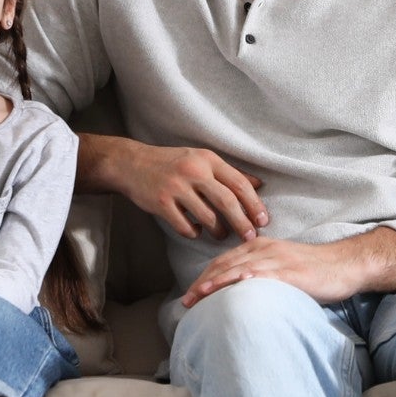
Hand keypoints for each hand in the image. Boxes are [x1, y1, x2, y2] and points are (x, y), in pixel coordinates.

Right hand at [110, 142, 267, 240]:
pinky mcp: (161, 203)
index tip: (264, 220)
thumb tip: (259, 185)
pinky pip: (185, 226)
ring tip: (221, 235)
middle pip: (227, 202)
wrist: (131, 163)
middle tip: (250, 237)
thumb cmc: (173, 163)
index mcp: (207, 160)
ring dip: (218, 231)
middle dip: (243, 223)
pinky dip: (194, 233)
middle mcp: (193, 171)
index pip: (239, 183)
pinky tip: (195, 231)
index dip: (255, 204)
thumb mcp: (201, 160)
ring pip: (207, 217)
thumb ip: (229, 173)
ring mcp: (176, 187)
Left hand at [179, 237, 375, 308]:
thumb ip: (261, 275)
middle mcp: (265, 250)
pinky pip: (266, 274)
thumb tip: (240, 294)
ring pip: (240, 268)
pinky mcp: (292, 272)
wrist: (345, 265)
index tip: (190, 293)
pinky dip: (249, 279)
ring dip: (218, 282)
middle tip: (186, 300)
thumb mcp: (282, 268)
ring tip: (200, 295)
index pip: (224, 261)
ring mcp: (278, 259)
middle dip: (203, 282)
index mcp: (260, 247)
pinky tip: (236, 286)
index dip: (205, 277)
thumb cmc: (314, 271)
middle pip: (226, 264)